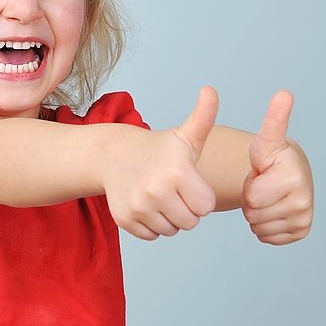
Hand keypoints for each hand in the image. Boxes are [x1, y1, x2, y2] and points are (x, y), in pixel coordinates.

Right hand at [103, 86, 218, 240]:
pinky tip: (146, 204)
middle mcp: (156, 190)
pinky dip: (151, 224)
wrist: (115, 155)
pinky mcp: (124, 218)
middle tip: (173, 189)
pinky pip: (151, 236)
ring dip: (169, 218)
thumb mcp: (185, 135)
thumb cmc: (160, 149)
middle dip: (186, 209)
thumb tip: (210, 89)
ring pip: (170, 231)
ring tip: (159, 195)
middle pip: (189, 223)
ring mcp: (138, 205)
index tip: (188, 182)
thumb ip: (204, 116)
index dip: (200, 196)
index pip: (205, 207)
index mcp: (178, 172)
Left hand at [242, 90, 313, 244]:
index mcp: (294, 177)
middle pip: (253, 214)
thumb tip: (284, 93)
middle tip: (262, 186)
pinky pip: (266, 237)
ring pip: (258, 227)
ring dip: (256, 213)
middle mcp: (304, 200)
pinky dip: (263, 226)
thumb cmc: (271, 156)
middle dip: (251, 201)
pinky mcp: (301, 231)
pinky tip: (271, 209)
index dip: (249, 185)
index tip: (265, 172)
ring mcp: (304, 217)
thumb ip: (274, 119)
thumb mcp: (267, 140)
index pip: (252, 197)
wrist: (286, 174)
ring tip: (267, 196)